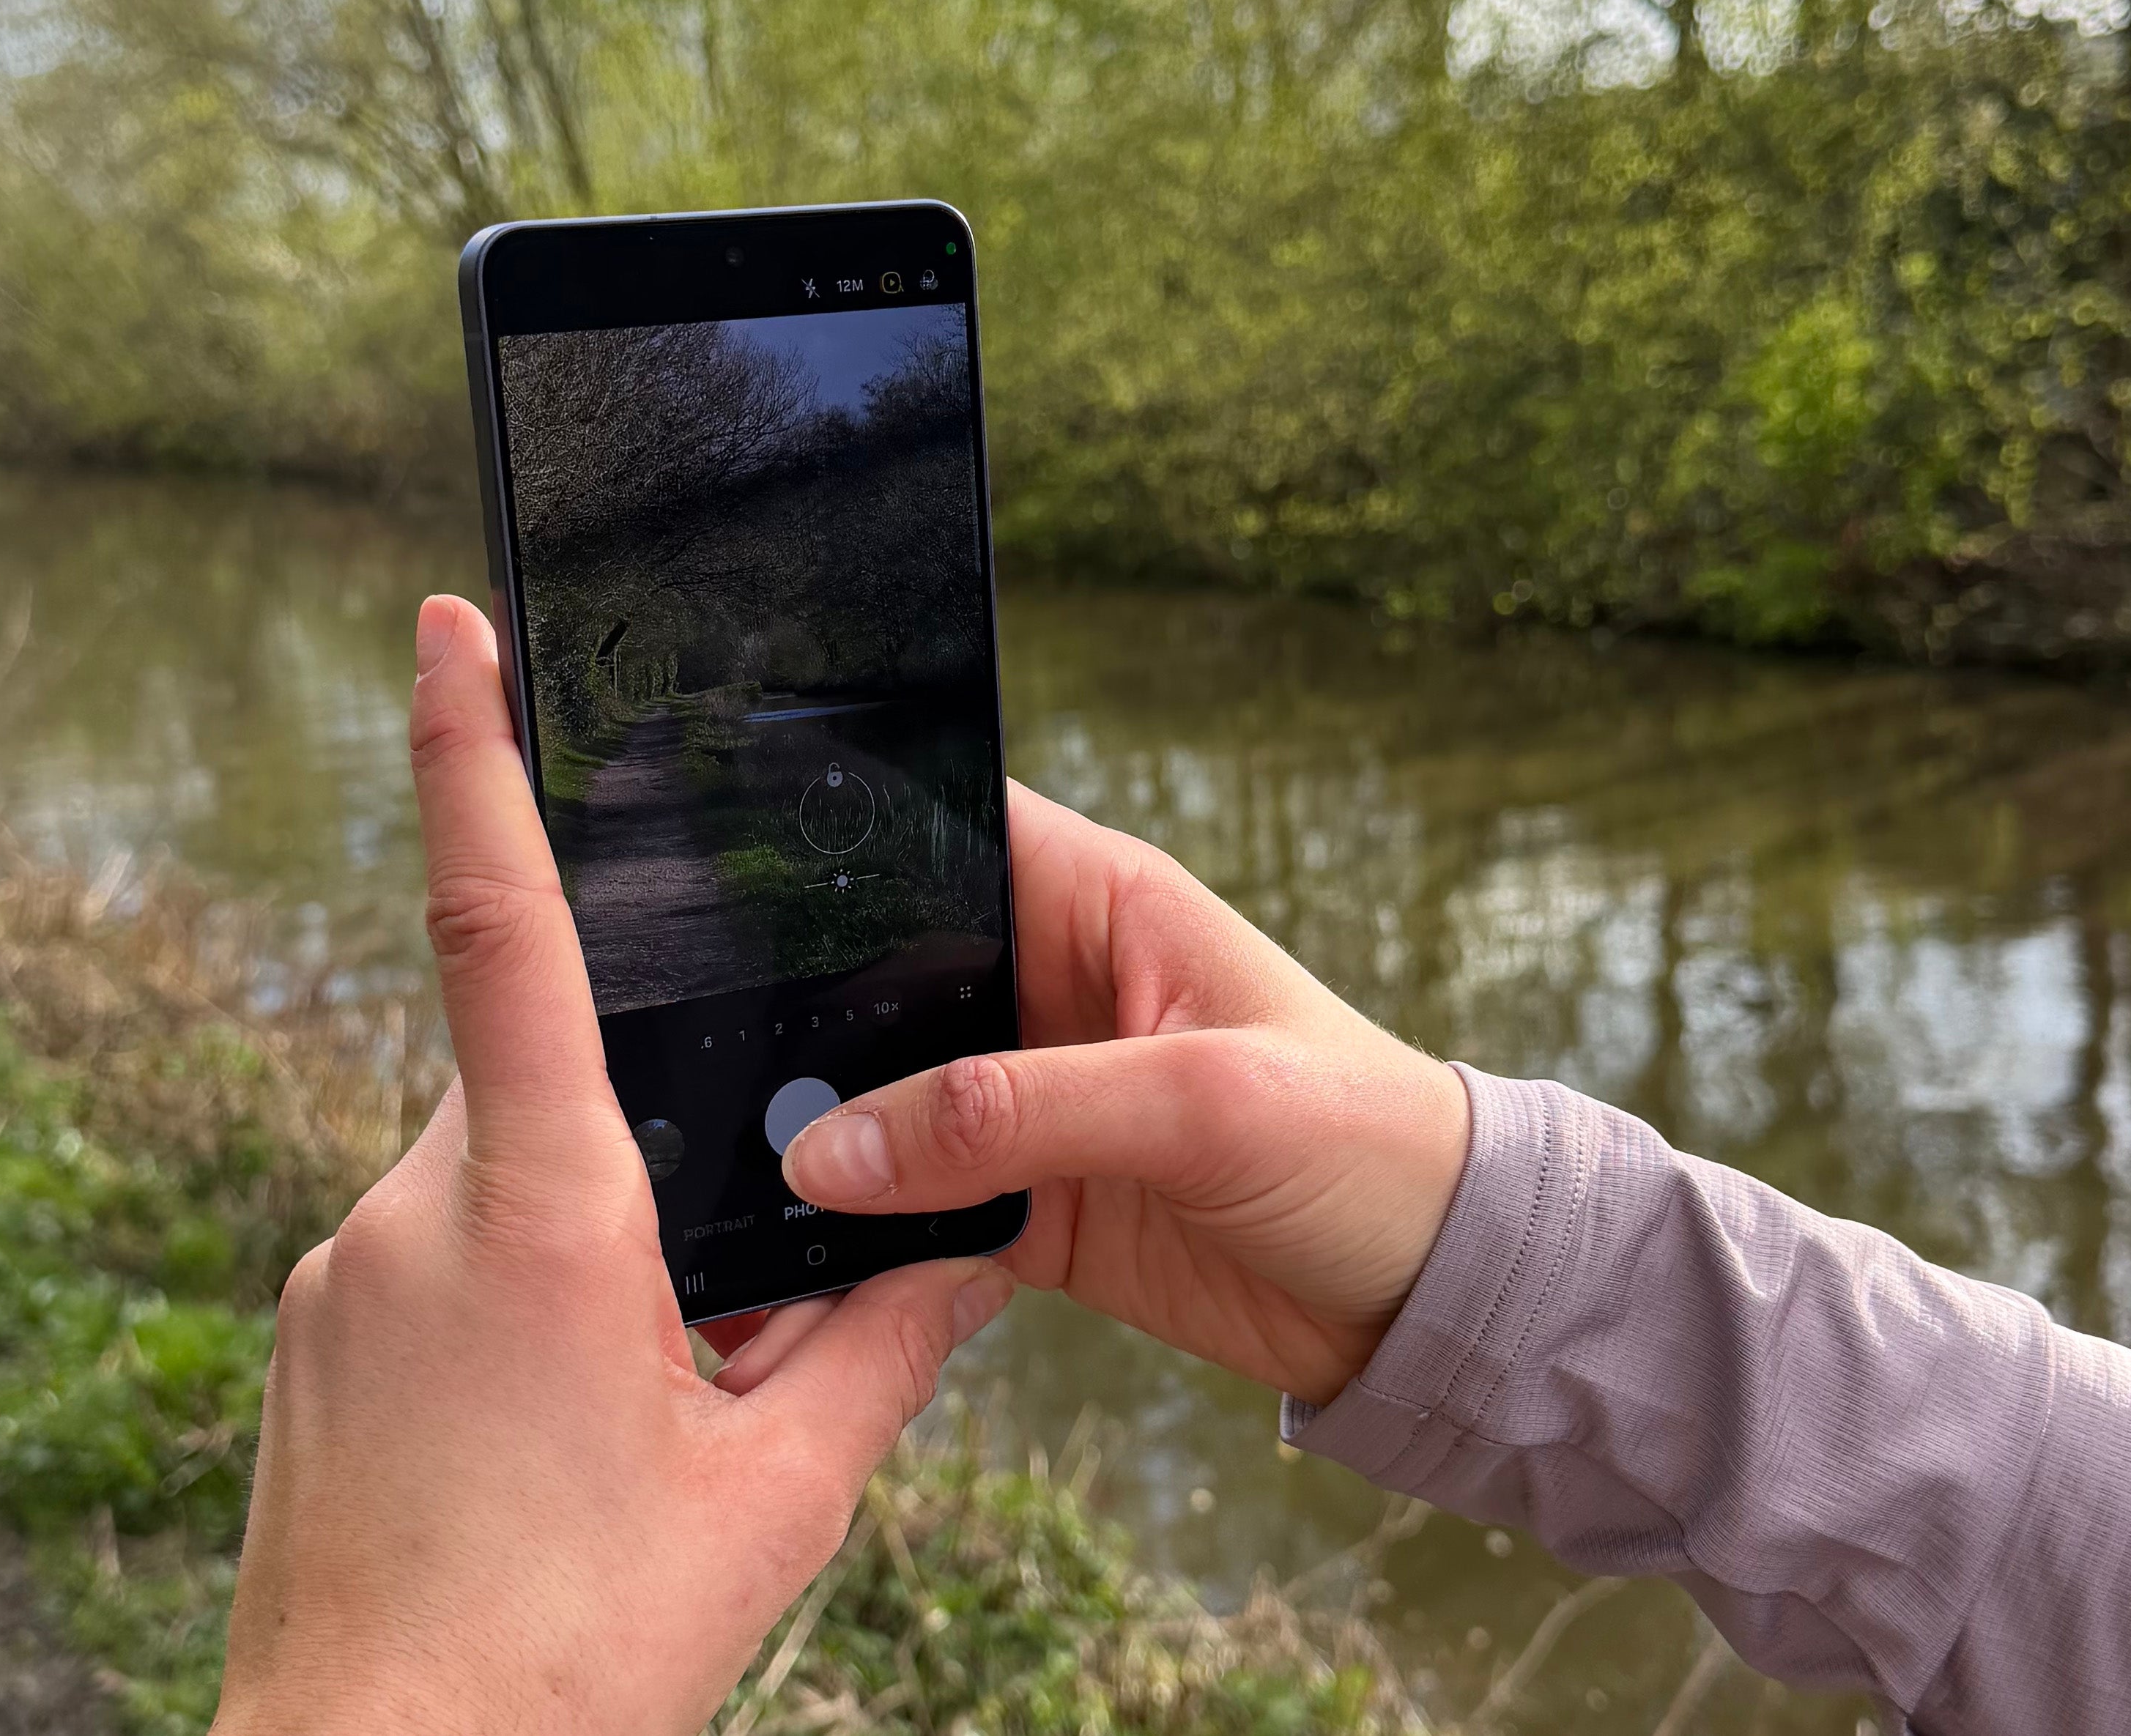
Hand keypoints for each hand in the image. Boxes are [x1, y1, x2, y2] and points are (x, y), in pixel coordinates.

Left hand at [212, 597, 1011, 1735]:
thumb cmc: (572, 1655)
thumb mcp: (777, 1494)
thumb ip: (881, 1345)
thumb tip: (972, 1248)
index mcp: (543, 1212)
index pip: (505, 927)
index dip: (473, 757)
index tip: (449, 620)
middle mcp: (411, 1210)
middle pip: (551, 1092)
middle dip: (651, 1165)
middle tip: (711, 1335)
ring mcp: (335, 1275)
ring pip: (496, 1187)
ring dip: (590, 1260)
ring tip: (635, 1433)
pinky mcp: (305, 1340)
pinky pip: (432, 1263)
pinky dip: (516, 1313)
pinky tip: (555, 1456)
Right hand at [783, 782, 1468, 1406]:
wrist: (1434, 1299)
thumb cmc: (1363, 1145)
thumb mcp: (1198, 1104)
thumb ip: (1014, 1113)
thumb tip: (837, 1147)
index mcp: (1098, 905)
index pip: (945, 831)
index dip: (845, 835)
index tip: (727, 868)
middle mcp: (1048, 990)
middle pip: (883, 972)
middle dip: (799, 1007)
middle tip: (696, 1048)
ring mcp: (1032, 1102)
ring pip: (881, 1097)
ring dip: (819, 1128)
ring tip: (720, 1150)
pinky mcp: (1030, 1206)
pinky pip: (911, 1207)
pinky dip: (860, 1228)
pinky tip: (794, 1243)